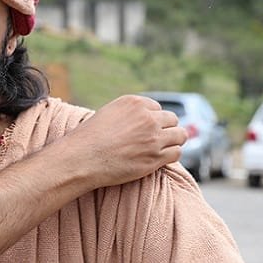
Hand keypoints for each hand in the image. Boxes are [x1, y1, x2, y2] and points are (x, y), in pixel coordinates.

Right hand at [55, 95, 186, 187]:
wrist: (82, 158)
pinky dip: (170, 156)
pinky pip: (176, 153)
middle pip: (172, 120)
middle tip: (155, 140)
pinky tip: (159, 159)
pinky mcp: (156, 157)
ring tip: (160, 149)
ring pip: (180, 136)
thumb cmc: (89, 138)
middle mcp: (147, 118)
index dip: (152, 120)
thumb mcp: (108, 114)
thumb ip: (129, 114)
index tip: (144, 130)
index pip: (157, 108)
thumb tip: (144, 120)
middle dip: (165, 129)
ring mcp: (153, 138)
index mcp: (134, 103)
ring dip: (172, 142)